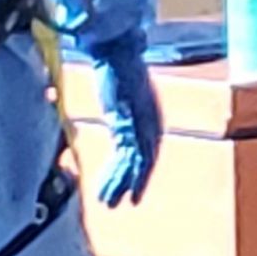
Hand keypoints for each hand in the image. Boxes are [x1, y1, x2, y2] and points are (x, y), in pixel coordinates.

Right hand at [91, 40, 162, 206]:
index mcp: (151, 114)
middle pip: (146, 159)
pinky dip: (116, 178)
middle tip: (124, 203)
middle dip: (133, 182)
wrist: (117, 51)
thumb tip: (119, 108)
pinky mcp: (129, 123)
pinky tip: (105, 193)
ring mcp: (142, 123)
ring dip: (121, 185)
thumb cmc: (118, 65)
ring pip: (135, 163)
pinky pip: (126, 158)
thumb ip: (124, 105)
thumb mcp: (123, 91)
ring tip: (109, 204)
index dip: (141, 170)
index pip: (149, 149)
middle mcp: (151, 121)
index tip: (133, 186)